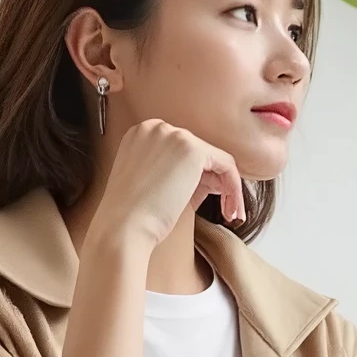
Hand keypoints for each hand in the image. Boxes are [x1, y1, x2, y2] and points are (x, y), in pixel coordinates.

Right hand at [91, 117, 245, 247]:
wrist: (123, 228)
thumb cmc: (132, 217)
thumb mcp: (153, 187)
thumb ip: (178, 175)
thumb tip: (214, 181)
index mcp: (141, 135)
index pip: (180, 152)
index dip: (196, 178)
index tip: (203, 201)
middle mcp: (156, 128)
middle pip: (198, 153)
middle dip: (212, 183)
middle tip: (224, 211)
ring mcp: (174, 136)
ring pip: (214, 159)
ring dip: (227, 188)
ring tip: (229, 214)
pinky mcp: (192, 151)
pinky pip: (226, 166)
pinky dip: (233, 188)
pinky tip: (231, 210)